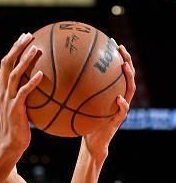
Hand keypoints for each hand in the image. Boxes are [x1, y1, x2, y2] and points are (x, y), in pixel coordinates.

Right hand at [0, 33, 42, 152]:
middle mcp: (0, 88)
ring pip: (14, 73)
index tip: (26, 36)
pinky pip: (23, 91)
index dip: (15, 48)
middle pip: (7, 62)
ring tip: (35, 49)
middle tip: (29, 36)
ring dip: (25, 60)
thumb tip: (40, 78)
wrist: (10, 142)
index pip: (5, 61)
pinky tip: (41, 75)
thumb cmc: (17, 122)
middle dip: (18, 47)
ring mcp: (6, 97)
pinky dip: (31, 82)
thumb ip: (23, 89)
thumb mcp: (16, 102)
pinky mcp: (14, 107)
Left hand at [82, 44, 135, 160]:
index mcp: (108, 91)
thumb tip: (52, 73)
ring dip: (128, 77)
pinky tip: (119, 98)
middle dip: (125, 60)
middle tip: (119, 47)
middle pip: (126, 75)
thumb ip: (71, 90)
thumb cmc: (82, 120)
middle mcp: (117, 96)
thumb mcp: (76, 102)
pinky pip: (122, 112)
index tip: (110, 41)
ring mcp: (120, 108)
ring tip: (123, 66)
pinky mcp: (117, 121)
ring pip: (129, 90)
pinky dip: (122, 105)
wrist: (91, 141)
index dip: (114, 56)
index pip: (114, 70)